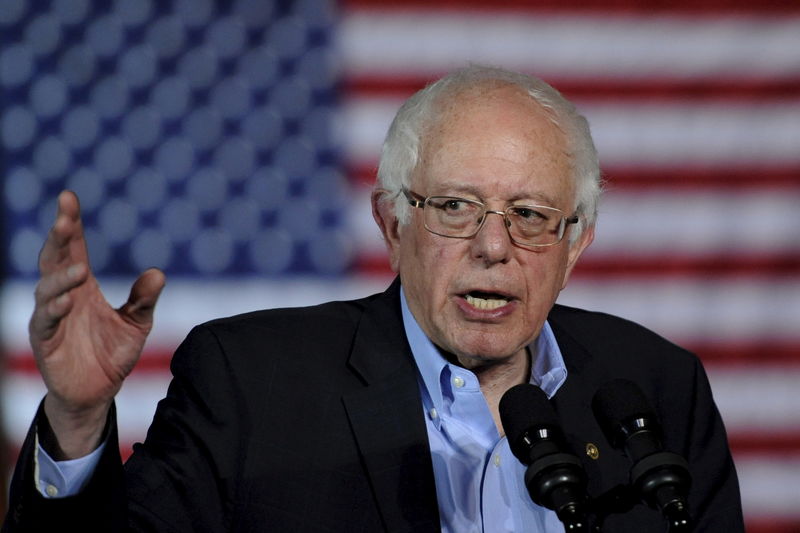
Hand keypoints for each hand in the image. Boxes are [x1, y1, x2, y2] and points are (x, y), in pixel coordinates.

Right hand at [29, 191, 165, 457]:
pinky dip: (54, 309)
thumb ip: (144, 299)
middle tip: (64, 216)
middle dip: (58, 236)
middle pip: (54, 258)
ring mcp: (51, 317)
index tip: (68, 197)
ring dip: (61, 276)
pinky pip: (45, 321)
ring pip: (47, 288)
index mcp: (83, 286)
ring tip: (79, 268)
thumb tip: (157, 272)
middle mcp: (63, 295)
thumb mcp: (136, 324)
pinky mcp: (44, 341)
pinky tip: (67, 301)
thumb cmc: (112, 354)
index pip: (74, 248)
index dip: (70, 223)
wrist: (97, 393)